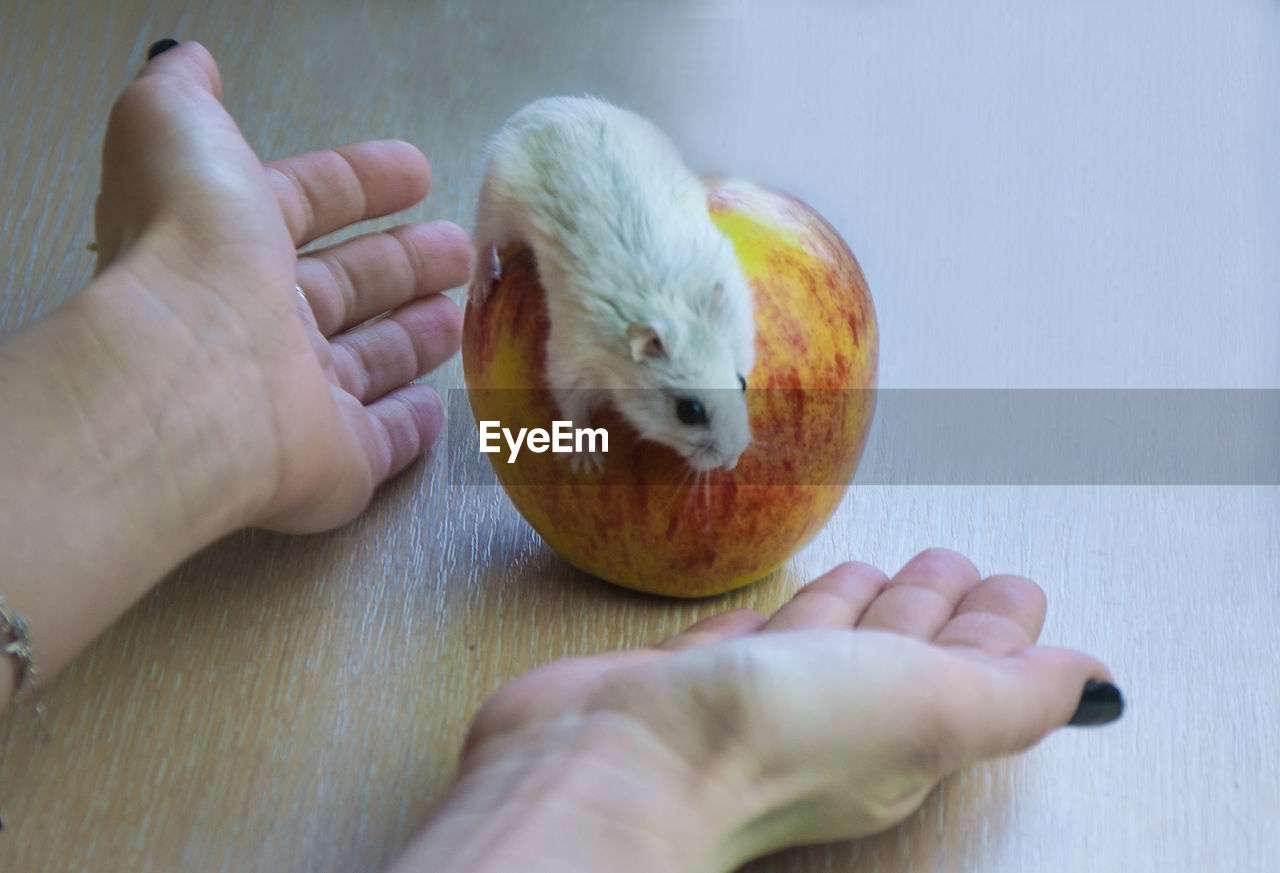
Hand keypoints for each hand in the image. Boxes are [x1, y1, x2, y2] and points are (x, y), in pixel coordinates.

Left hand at [91, 41, 471, 531]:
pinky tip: (439, 408)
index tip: (416, 170)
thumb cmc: (194, 252)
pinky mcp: (335, 465)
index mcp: (230, 243)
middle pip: (346, 288)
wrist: (196, 383)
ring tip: (466, 316)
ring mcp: (298, 400)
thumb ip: (186, 94)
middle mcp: (260, 324)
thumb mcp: (176, 132)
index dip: (359, 183)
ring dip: (416, 338)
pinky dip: (412, 426)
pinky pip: (381, 443)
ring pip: (368, 363)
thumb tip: (191, 62)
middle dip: (406, 263)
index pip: (303, 204)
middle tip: (461, 248)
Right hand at [394, 549, 1119, 871]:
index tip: (1014, 586)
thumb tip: (1093, 681)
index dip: (997, 626)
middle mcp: (834, 718)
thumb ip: (1016, 692)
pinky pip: (746, 641)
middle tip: (951, 563)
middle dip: (930, 605)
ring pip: (824, 640)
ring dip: (854, 607)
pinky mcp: (688, 681)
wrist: (615, 764)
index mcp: (902, 731)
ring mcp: (757, 699)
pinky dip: (770, 618)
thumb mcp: (931, 704)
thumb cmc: (769, 740)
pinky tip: (774, 605)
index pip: (966, 666)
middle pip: (898, 649)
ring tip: (874, 571)